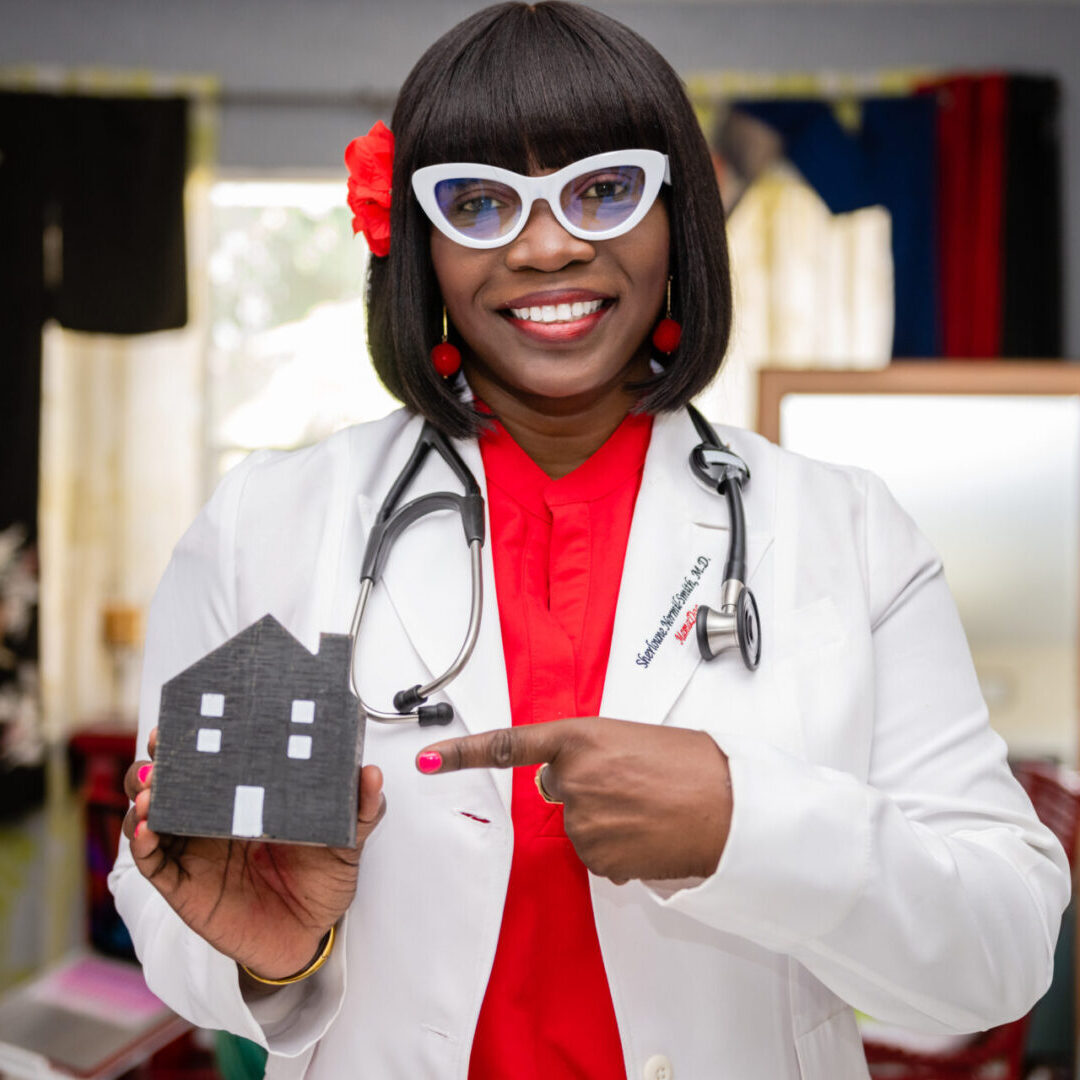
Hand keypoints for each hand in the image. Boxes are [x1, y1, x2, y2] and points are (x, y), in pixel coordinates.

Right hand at [123, 728, 384, 980]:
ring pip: (153, 814)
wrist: (309, 936)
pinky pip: (154, 862)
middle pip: (173, 779)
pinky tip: (147, 828)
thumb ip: (359, 809)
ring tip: (151, 788)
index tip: (194, 711)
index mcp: (247, 797)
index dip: (200, 736)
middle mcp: (214, 819)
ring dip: (145, 795)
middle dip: (164, 757)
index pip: (216, 758)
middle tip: (164, 742)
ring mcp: (194, 850)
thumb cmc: (321, 881)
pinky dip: (143, 842)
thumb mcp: (346, 841)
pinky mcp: (184, 885)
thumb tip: (371, 773)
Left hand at [416, 718, 730, 883]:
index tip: (427, 760)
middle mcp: (574, 778)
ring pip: (579, 825)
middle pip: (557, 789)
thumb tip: (567, 778)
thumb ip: (591, 751)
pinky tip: (648, 834)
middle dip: (584, 788)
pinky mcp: (597, 858)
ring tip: (649, 810)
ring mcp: (582, 821)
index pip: (509, 745)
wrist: (730, 809)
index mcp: (582, 737)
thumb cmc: (695, 765)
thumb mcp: (635, 739)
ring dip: (606, 820)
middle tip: (631, 785)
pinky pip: (597, 855)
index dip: (462, 753)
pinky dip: (618, 848)